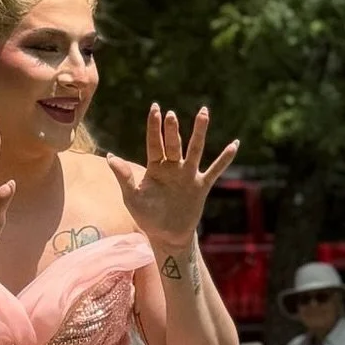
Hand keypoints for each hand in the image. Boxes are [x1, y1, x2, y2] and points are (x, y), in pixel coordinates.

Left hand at [108, 106, 239, 247]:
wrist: (166, 235)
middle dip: (172, 130)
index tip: (155, 108)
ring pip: (194, 149)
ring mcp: (188, 175)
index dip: (154, 127)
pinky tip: (235, 145)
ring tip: (203, 112)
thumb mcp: (132, 198)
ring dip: (199, 132)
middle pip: (173, 144)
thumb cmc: (147, 216)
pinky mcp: (201, 186)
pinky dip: (225, 159)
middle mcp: (173, 167)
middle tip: (170, 115)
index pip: (154, 143)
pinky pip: (214, 171)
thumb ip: (124, 177)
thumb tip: (109, 157)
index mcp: (155, 167)